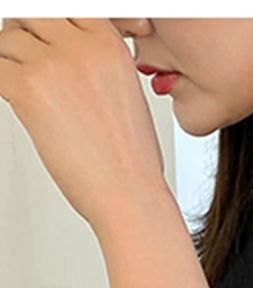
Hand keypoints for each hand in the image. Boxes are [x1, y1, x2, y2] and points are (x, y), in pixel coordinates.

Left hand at [0, 18, 165, 227]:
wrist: (130, 195)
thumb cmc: (131, 162)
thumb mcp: (127, 95)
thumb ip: (96, 63)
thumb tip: (65, 56)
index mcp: (109, 44)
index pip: (65, 9)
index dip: (51, 24)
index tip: (45, 42)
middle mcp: (82, 47)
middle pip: (31, 15)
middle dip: (25, 38)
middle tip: (27, 64)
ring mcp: (53, 64)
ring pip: (7, 41)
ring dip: (10, 65)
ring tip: (26, 94)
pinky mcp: (28, 88)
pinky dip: (1, 86)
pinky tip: (15, 103)